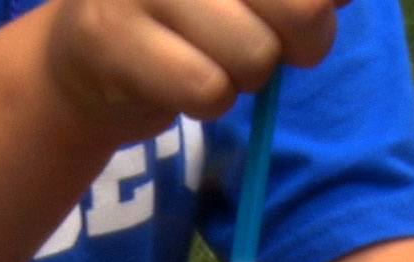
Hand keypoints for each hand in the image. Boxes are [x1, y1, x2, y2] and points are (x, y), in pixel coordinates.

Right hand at [45, 0, 346, 141]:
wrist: (89, 57)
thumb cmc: (193, 16)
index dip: (325, 7)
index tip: (308, 13)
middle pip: (304, 9)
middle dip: (304, 42)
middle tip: (274, 45)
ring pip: (255, 56)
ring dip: (247, 77)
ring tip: (214, 60)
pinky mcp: (110, 36)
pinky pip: (208, 90)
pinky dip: (209, 101)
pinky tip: (182, 81)